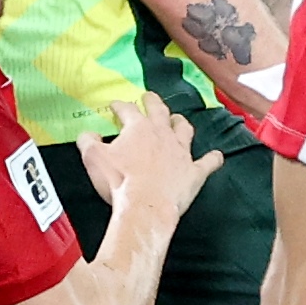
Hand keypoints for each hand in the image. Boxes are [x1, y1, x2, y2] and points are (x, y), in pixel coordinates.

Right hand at [74, 99, 201, 222]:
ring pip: (184, 130)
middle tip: (149, 97)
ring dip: (181, 123)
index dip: (120, 106)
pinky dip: (213, 159)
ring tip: (177, 120)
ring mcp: (181, 153)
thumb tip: (87, 134)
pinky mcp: (194, 173)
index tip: (115, 105)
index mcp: (139, 129)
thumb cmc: (120, 182)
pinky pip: (207, 163)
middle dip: (152, 102)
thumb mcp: (93, 158)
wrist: (145, 207)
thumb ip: (88, 142)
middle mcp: (163, 135)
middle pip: (160, 111)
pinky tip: (217, 156)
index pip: (128, 110)